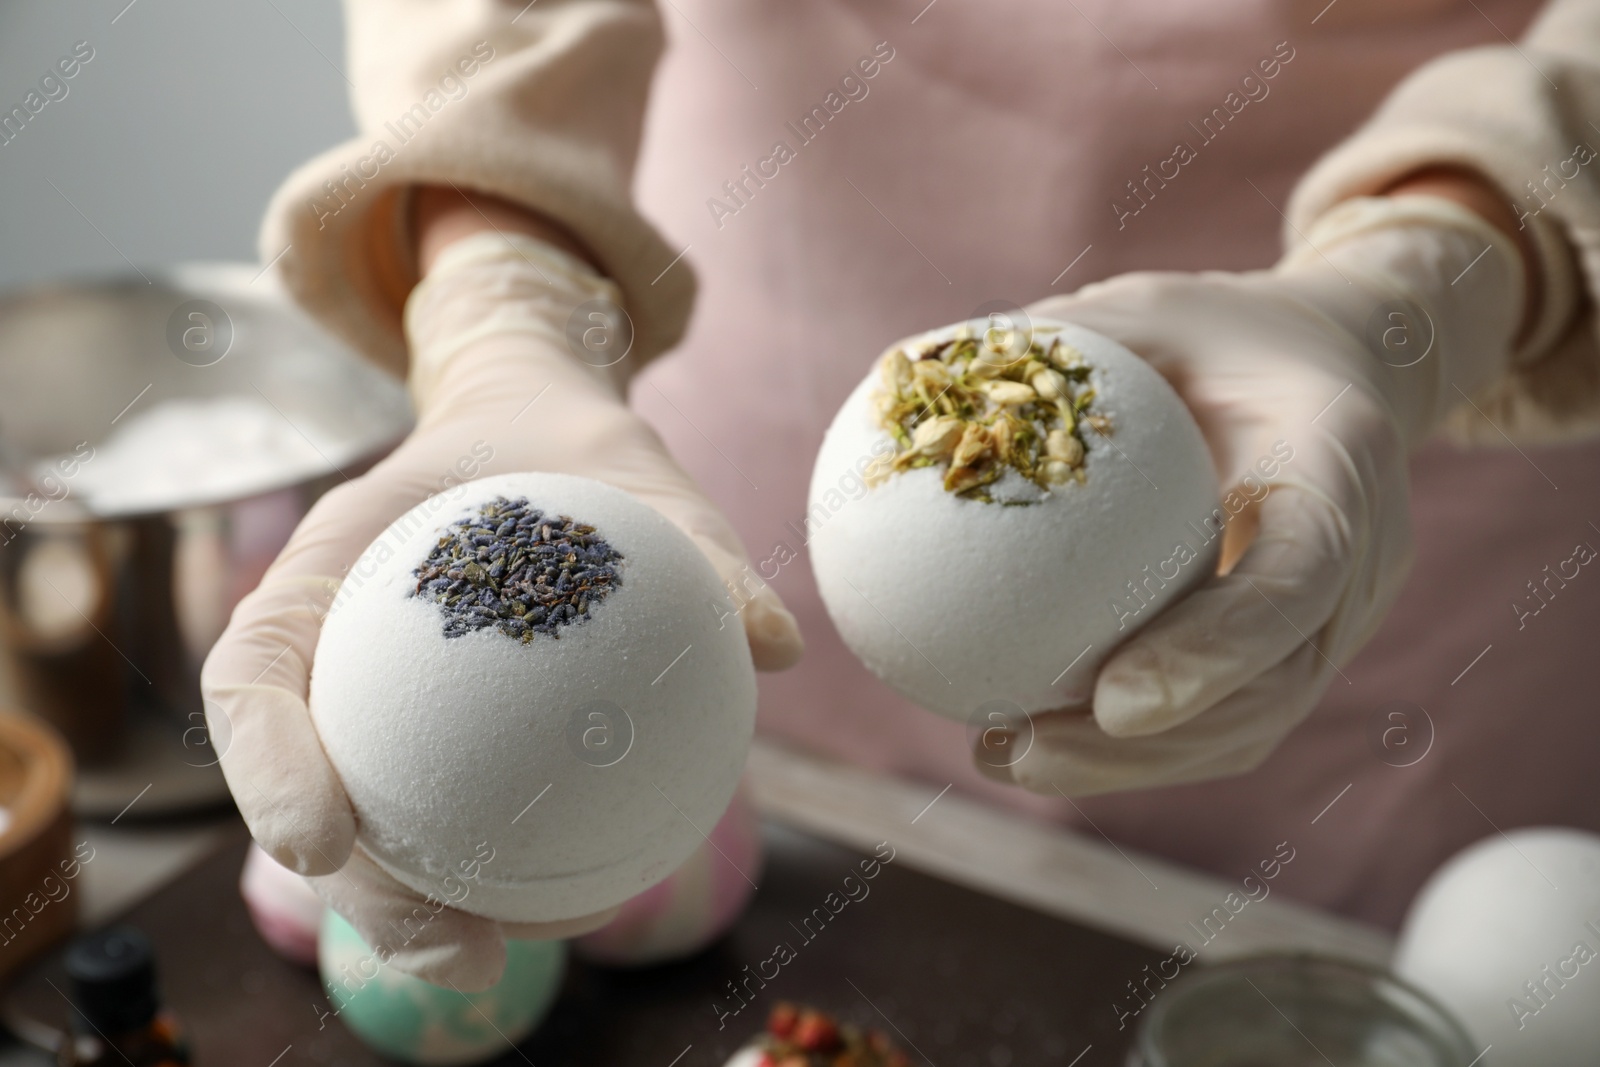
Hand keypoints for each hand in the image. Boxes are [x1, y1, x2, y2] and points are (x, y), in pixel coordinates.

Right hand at [202, 228, 801, 988]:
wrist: (548, 441)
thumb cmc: (579, 453)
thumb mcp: (640, 473)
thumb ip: (698, 545)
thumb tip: (776, 646)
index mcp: (330, 568)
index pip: (255, 670)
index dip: (267, 763)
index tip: (326, 840)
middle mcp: (330, 648)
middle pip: (296, 783)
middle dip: (354, 888)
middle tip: (454, 948)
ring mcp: (370, 697)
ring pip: (356, 822)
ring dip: (408, 913)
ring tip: (497, 961)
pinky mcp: (428, 736)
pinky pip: (441, 807)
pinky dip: (482, 868)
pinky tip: (573, 907)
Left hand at [997, 194, 1524, 796]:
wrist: (1332, 362)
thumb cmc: (1213, 330)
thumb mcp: (1139, 308)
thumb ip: (1047, 343)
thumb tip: (898, 376)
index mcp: (1340, 458)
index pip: (1297, 574)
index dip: (1214, 651)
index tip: (1111, 702)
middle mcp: (1363, 555)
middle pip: (1278, 685)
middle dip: (1160, 746)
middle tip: (1028, 751)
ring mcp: (1342, 617)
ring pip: (1251, 723)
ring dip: (1132, 765)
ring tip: (1007, 756)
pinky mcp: (1300, 649)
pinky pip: (1221, 712)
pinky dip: (1131, 743)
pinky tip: (1021, 730)